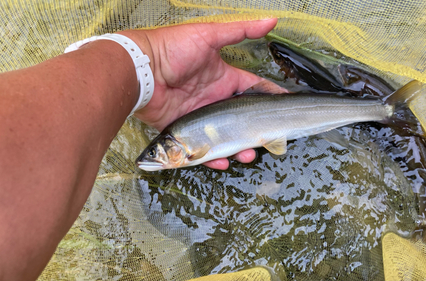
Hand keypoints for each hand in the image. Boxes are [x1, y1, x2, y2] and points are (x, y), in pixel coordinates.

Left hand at [118, 19, 277, 169]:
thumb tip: (271, 20)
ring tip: (247, 155)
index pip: (252, 89)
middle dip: (255, 131)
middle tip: (267, 141)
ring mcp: (200, 116)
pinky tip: (223, 163)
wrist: (140, 69)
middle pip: (241, 119)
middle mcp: (214, 98)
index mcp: (223, 78)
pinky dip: (212, 158)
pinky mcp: (184, 130)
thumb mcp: (209, 35)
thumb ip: (240, 31)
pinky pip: (201, 148)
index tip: (284, 107)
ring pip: (225, 137)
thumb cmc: (172, 48)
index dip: (269, 97)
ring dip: (238, 148)